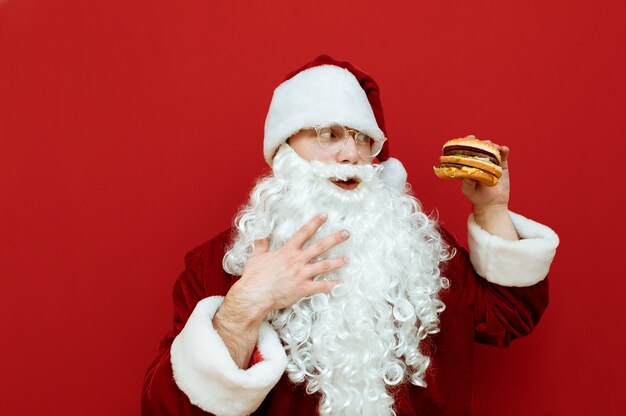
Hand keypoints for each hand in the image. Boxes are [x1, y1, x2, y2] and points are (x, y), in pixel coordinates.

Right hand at [223, 214, 348, 325]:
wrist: (255, 294)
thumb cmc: (254, 277)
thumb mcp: (256, 257)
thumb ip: (261, 246)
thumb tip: (262, 238)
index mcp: (287, 251)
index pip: (304, 233)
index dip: (315, 223)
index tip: (324, 216)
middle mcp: (297, 260)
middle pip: (320, 246)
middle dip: (335, 239)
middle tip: (346, 233)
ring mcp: (301, 274)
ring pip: (324, 266)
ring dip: (337, 262)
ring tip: (347, 259)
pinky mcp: (303, 288)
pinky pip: (320, 287)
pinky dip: (330, 286)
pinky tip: (339, 284)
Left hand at [460, 135, 510, 211]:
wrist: (492, 205)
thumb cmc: (477, 197)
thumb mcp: (469, 191)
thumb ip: (467, 183)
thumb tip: (467, 175)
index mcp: (470, 165)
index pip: (468, 151)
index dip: (468, 143)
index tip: (470, 138)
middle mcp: (480, 162)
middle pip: (481, 148)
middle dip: (483, 143)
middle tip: (485, 143)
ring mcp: (492, 163)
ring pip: (492, 150)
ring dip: (493, 146)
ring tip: (494, 147)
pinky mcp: (503, 167)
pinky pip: (504, 156)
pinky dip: (504, 150)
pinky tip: (504, 149)